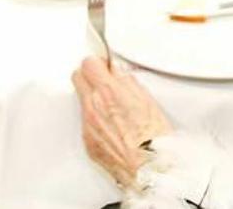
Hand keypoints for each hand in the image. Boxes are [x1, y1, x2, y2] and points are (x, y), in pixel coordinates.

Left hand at [72, 57, 171, 188]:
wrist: (149, 169)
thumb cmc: (154, 139)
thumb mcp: (148, 101)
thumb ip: (128, 82)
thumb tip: (119, 73)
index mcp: (109, 92)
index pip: (88, 63)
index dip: (98, 62)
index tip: (104, 65)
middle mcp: (93, 107)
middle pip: (77, 77)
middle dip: (90, 76)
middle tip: (103, 80)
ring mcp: (88, 126)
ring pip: (82, 101)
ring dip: (94, 99)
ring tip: (114, 108)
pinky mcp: (88, 142)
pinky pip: (86, 123)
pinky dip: (96, 121)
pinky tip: (113, 127)